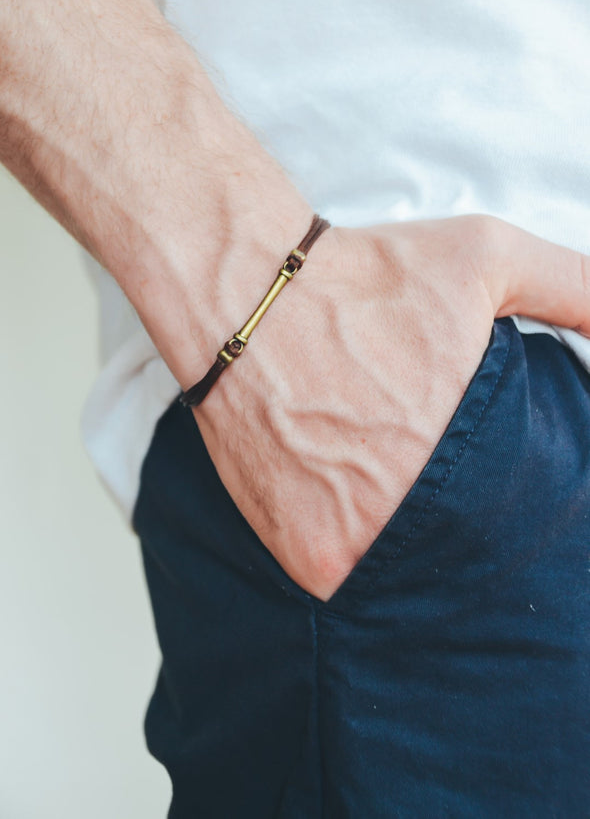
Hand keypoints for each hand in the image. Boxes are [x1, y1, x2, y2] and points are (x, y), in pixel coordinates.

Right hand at [192, 213, 589, 600]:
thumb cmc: (365, 276)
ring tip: (369, 465)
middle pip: (467, 543)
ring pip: (410, 568)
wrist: (245, 297)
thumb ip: (577, 292)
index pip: (525, 512)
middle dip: (452, 508)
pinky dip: (347, 542)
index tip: (466, 456)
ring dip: (398, 532)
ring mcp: (360, 549)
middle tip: (409, 454)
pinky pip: (348, 577)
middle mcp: (420, 518)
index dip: (499, 483)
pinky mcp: (308, 560)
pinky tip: (333, 484)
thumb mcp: (490, 257)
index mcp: (477, 458)